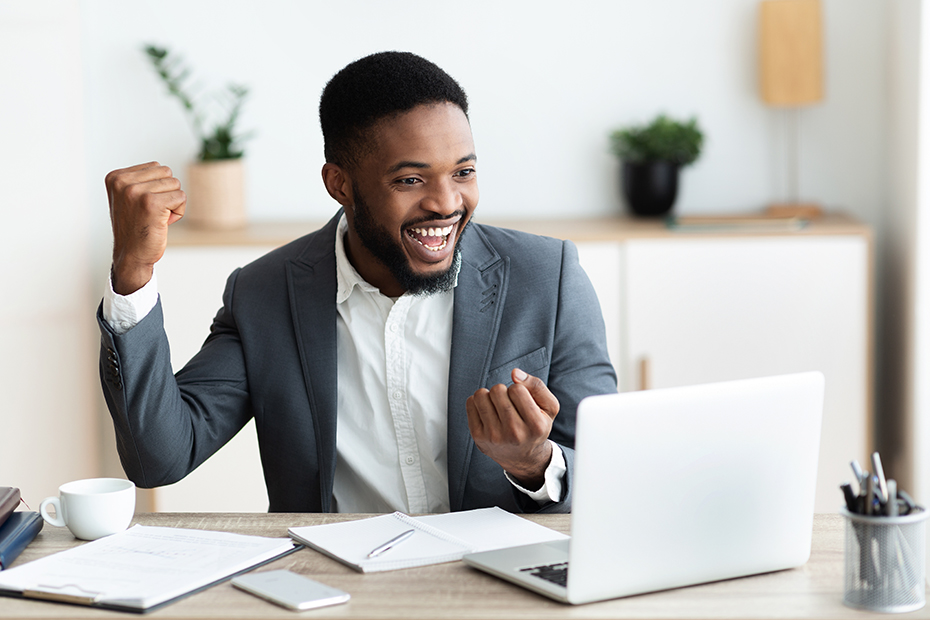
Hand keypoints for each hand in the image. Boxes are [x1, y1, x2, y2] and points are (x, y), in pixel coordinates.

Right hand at [105, 162, 185, 294]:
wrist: (131, 255)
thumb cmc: (135, 227)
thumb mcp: (129, 197)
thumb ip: (140, 180)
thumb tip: (165, 169)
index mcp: (115, 177)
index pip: (155, 167)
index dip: (157, 187)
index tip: (143, 206)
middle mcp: (122, 181)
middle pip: (167, 173)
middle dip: (167, 193)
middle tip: (152, 213)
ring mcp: (135, 191)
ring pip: (175, 184)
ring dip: (173, 203)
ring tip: (156, 217)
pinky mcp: (151, 203)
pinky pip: (181, 197)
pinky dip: (178, 212)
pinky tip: (163, 223)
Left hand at [465, 368, 559, 488]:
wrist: (521, 457)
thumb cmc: (535, 427)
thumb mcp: (549, 408)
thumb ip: (537, 386)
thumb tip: (514, 373)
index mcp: (535, 426)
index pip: (517, 389)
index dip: (519, 389)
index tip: (522, 401)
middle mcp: (514, 433)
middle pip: (498, 390)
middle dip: (503, 391)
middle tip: (509, 404)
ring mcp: (494, 436)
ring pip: (481, 394)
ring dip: (489, 395)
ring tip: (497, 406)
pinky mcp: (478, 436)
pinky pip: (470, 403)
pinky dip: (478, 402)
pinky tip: (488, 412)